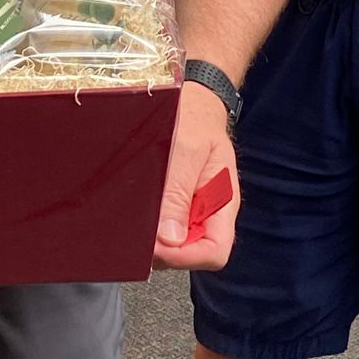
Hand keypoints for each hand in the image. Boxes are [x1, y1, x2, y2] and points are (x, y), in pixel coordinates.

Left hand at [152, 79, 240, 270]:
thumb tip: (170, 239)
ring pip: (175, 246)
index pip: (215, 252)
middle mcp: (209, 214)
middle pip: (192, 255)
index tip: (157, 244)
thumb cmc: (195, 119)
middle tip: (137, 233)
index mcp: (223, 203)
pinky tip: (137, 212)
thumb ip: (179, 192)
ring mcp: (192, 212)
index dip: (186, 258)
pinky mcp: (176, 206)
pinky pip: (164, 228)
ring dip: (154, 241)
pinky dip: (149, 227)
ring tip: (134, 220)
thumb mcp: (188, 149)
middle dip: (165, 252)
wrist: (192, 100)